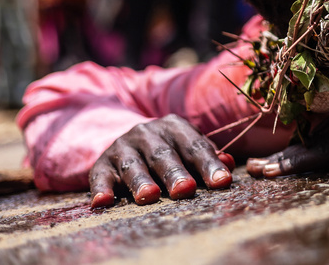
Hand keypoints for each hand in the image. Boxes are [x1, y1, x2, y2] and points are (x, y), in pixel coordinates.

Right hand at [89, 114, 234, 207]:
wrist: (127, 143)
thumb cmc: (169, 150)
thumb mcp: (187, 147)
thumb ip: (206, 156)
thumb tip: (229, 163)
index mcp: (174, 127)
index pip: (195, 146)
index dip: (209, 164)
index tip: (222, 182)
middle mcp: (147, 133)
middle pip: (164, 154)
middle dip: (176, 173)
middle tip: (186, 190)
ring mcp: (123, 147)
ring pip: (133, 165)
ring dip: (141, 181)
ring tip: (149, 196)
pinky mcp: (101, 164)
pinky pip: (100, 176)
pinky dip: (101, 189)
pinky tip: (104, 201)